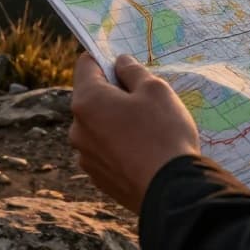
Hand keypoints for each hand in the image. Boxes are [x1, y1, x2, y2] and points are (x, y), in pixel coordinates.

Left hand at [69, 53, 200, 213]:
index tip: (126, 67)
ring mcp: (85, 156)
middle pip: (91, 98)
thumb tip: (120, 62)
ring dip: (116, 122)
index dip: (105, 60)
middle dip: (113, 94)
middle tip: (145, 101)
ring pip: (98, 126)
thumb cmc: (164, 132)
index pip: (86, 65)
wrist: (172, 190)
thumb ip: (132, 70)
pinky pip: (105, 151)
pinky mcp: (98, 177)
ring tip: (147, 131)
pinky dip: (119, 146)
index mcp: (87, 101)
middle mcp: (77, 128)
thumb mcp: (155, 89)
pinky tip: (143, 152)